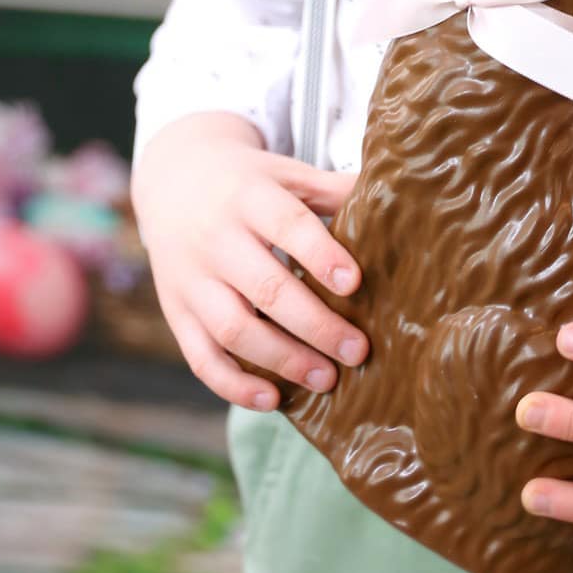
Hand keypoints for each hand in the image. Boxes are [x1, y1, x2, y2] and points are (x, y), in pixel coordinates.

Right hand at [131, 113, 367, 411]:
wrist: (175, 180)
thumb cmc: (249, 182)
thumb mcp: (287, 173)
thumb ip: (333, 190)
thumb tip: (397, 197)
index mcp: (249, 197)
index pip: (286, 225)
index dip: (320, 255)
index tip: (355, 284)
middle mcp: (216, 239)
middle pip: (265, 286)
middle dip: (314, 324)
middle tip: (358, 350)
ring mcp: (192, 280)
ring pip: (233, 328)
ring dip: (282, 359)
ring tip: (327, 379)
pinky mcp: (177, 313)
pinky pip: (201, 357)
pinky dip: (233, 384)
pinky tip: (272, 399)